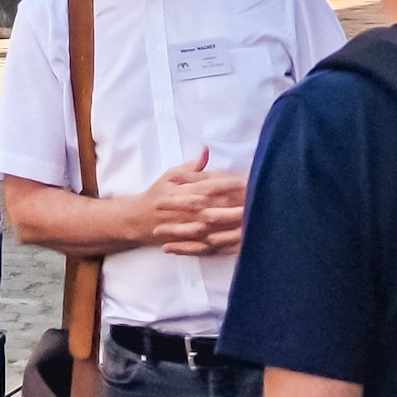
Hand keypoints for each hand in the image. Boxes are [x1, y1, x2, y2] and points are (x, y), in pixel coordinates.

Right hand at [124, 152, 245, 254]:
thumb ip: (191, 166)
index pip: (210, 186)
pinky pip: (212, 246)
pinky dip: (227, 245)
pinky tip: (242, 240)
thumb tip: (206, 150)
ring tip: (253, 221)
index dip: (230, 184)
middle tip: (257, 202)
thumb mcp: (171, 175)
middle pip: (217, 210)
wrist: (140, 220)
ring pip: (216, 231)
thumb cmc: (158, 194)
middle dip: (237, 207)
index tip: (247, 179)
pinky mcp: (193, 244)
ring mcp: (192, 231)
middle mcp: (189, 212)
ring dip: (235, 227)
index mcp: (185, 193)